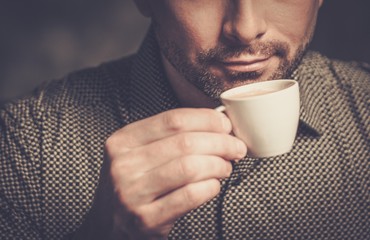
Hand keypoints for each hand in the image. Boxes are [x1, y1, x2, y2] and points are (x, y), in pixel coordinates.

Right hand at [105, 108, 246, 238]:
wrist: (108, 225)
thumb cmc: (132, 185)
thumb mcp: (137, 154)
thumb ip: (167, 138)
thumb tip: (215, 124)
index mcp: (123, 141)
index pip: (173, 120)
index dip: (206, 120)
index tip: (225, 125)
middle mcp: (124, 164)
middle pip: (185, 143)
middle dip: (221, 142)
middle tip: (236, 147)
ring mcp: (133, 193)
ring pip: (189, 168)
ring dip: (218, 165)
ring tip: (225, 167)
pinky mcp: (146, 219)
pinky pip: (189, 196)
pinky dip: (210, 188)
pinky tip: (214, 185)